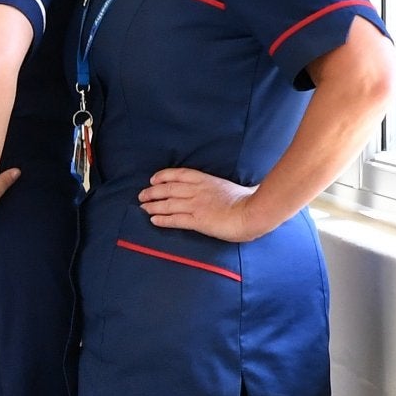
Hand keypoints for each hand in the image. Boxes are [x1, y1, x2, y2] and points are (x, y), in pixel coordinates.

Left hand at [138, 168, 265, 241]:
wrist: (253, 212)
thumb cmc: (249, 200)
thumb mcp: (231, 187)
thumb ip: (221, 188)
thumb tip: (223, 191)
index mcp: (206, 180)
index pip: (179, 174)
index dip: (163, 176)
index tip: (153, 179)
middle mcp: (197, 191)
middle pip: (168, 189)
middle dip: (152, 192)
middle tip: (142, 195)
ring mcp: (196, 205)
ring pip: (168, 204)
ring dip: (153, 206)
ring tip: (143, 208)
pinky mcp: (197, 221)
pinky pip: (175, 219)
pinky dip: (162, 219)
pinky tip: (153, 220)